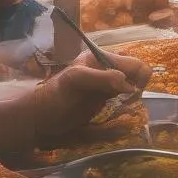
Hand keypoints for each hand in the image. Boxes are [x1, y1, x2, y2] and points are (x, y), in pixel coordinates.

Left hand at [30, 50, 151, 147]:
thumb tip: (129, 85)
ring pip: (133, 92)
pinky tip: (115, 118)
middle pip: (138, 78)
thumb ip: (102, 78)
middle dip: (136, 92)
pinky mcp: (105, 103)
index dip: (138, 80)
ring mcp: (107, 88)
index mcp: (102, 59)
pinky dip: (126, 111)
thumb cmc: (54, 96)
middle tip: (123, 104)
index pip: (135, 64)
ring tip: (118, 112)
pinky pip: (125, 104)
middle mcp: (107, 71)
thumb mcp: (75, 80)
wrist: (39, 118)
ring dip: (132, 103)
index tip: (129, 95)